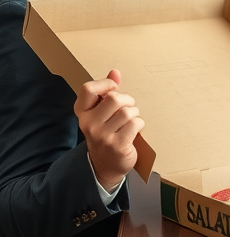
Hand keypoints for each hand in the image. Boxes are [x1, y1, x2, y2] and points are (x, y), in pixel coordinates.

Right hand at [74, 69, 142, 191]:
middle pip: (114, 99)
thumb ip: (107, 91)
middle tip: (128, 108)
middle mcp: (89, 123)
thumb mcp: (101, 112)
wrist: (104, 164)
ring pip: (127, 111)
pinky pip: (135, 124)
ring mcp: (102, 135)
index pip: (88, 89)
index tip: (114, 89)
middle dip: (128, 100)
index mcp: (82, 112)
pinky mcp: (117, 145)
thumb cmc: (106, 132)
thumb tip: (115, 72)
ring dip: (135, 113)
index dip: (105, 84)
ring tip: (131, 120)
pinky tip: (135, 129)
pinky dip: (140, 124)